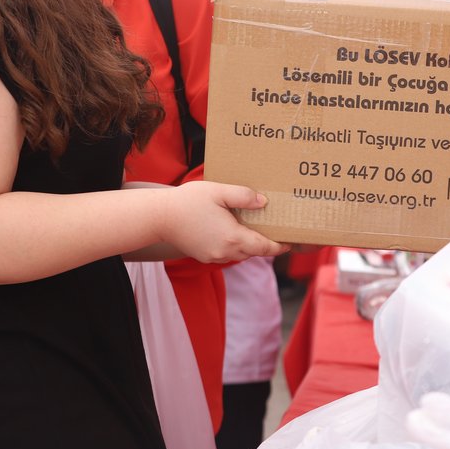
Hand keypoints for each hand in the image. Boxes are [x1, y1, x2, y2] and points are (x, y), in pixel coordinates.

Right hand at [160, 181, 288, 263]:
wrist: (158, 217)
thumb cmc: (188, 202)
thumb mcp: (218, 192)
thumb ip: (243, 196)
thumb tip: (263, 202)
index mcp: (233, 237)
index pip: (264, 247)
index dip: (279, 246)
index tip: (291, 242)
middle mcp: (225, 252)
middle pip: (253, 252)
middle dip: (265, 244)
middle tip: (276, 231)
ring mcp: (213, 256)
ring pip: (240, 254)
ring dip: (249, 244)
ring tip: (255, 230)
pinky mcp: (203, 255)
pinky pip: (226, 253)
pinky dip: (234, 245)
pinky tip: (233, 230)